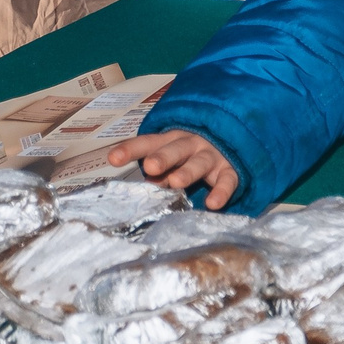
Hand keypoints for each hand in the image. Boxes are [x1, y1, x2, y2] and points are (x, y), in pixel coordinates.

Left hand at [109, 130, 239, 210]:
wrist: (230, 140)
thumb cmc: (189, 154)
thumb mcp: (170, 158)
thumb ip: (157, 172)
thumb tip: (145, 185)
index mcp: (170, 140)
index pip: (148, 143)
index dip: (131, 150)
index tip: (113, 159)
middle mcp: (190, 144)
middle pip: (175, 149)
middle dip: (163, 157)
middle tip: (150, 166)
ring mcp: (211, 156)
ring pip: (199, 162)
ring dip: (188, 171)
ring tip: (176, 182)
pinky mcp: (229, 169)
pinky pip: (227, 179)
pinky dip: (222, 191)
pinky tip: (213, 204)